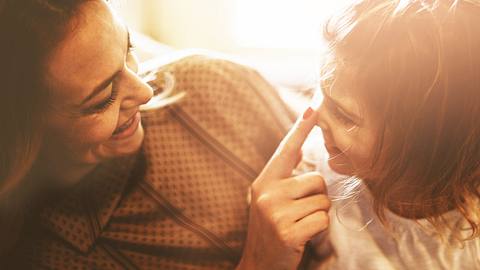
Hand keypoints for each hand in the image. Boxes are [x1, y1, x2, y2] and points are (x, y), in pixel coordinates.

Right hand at [237, 107, 330, 269]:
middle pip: (317, 180)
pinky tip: (302, 239)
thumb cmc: (270, 230)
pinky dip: (320, 232)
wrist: (258, 265)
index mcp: (264, 182)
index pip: (286, 150)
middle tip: (300, 214)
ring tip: (299, 226)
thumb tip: (302, 156)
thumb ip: (284, 179)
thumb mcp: (270, 200)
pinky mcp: (287, 231)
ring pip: (323, 202)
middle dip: (317, 198)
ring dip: (318, 216)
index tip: (314, 106)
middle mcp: (267, 192)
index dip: (301, 128)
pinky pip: (323, 221)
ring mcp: (275, 212)